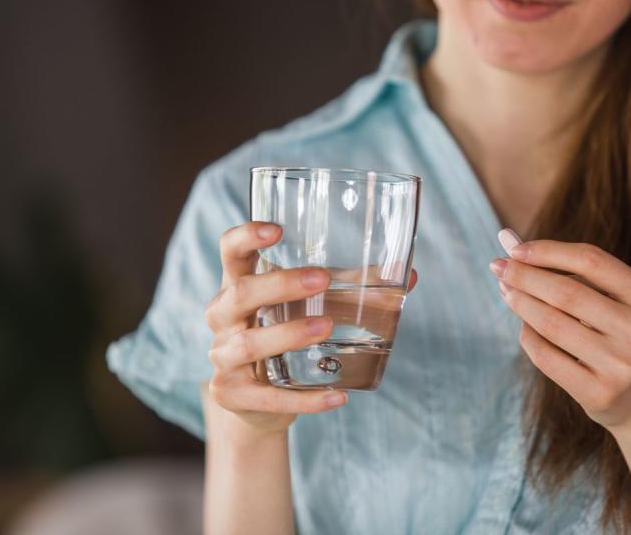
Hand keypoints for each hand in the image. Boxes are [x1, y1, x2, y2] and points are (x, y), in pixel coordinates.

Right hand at [206, 221, 417, 436]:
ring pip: (248, 343)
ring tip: (326, 327)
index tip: (277, 229)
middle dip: (279, 284)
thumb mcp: (308, 305)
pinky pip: (268, 398)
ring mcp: (223, 358)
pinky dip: (305, 399)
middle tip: (321, 279)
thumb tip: (409, 275)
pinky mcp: (232, 394)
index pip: (229, 251)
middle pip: (239, 294)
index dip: (246, 236)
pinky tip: (337, 395)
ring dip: (288, 333)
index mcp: (237, 285)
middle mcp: (222, 318)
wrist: (255, 401)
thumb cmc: (283, 334)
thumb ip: (351, 286)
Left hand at [489, 238, 630, 436]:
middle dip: (524, 276)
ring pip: (551, 324)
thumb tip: (508, 240)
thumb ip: (572, 271)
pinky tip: (524, 326)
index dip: (547, 251)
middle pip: (566, 292)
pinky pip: (546, 357)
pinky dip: (528, 336)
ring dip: (520, 303)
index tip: (514, 249)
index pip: (591, 260)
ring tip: (506, 291)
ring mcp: (621, 365)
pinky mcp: (600, 393)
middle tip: (497, 267)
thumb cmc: (622, 335)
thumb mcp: (617, 300)